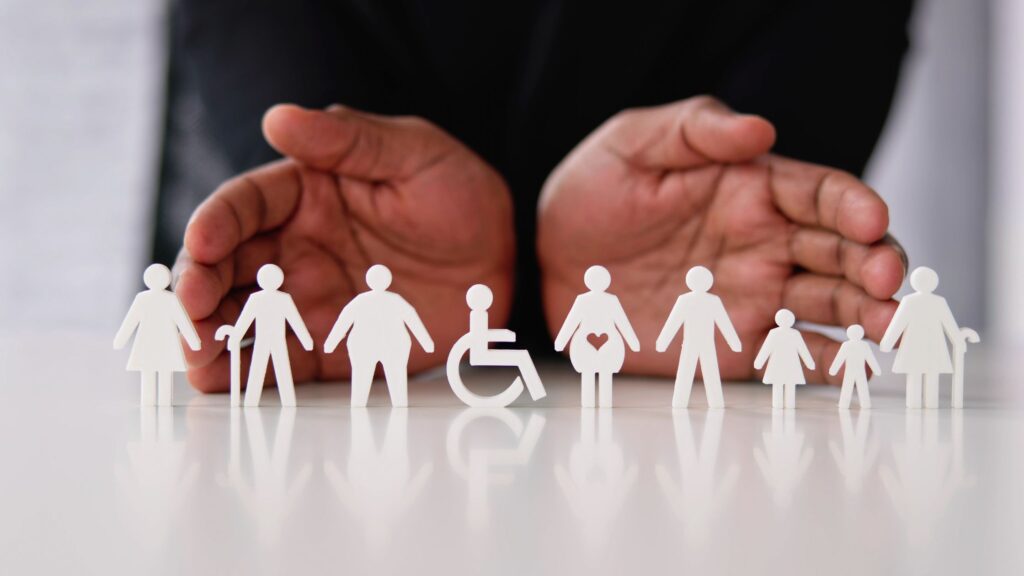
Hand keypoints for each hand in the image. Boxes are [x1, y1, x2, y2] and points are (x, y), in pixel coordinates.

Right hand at [175, 104, 514, 391]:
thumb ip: (348, 140)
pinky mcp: (332, 349)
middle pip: (226, 268)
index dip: (216, 223)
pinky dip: (250, 377)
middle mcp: (293, 248)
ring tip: (194, 356)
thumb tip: (278, 118)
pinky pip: (283, 364)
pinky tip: (224, 384)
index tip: (202, 243)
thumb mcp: (413, 152)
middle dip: (197, 289)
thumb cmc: (459, 193)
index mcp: (303, 194)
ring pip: (242, 319)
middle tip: (187, 311)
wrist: (507, 259)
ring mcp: (310, 301)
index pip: (243, 206)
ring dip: (209, 338)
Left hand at [538, 96, 904, 383]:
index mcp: (752, 190)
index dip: (853, 205)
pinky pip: (790, 357)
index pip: (821, 193)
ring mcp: (755, 297)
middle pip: (841, 253)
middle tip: (884, 280)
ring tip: (892, 328)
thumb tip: (759, 130)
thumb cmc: (591, 193)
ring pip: (830, 306)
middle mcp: (767, 244)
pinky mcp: (734, 346)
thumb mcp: (632, 144)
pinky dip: (826, 364)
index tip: (870, 220)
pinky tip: (853, 368)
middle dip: (874, 265)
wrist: (546, 262)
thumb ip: (693, 131)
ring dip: (868, 317)